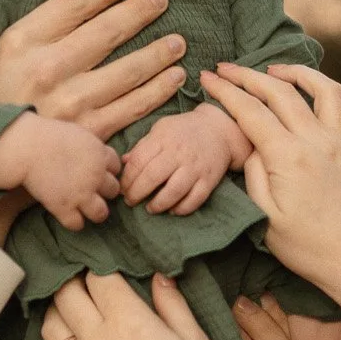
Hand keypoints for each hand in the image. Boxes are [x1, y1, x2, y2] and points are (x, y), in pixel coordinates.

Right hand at [0, 0, 188, 139]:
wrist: (2, 146)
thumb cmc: (11, 87)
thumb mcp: (14, 46)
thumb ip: (48, 19)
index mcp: (24, 41)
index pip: (74, 5)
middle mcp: (47, 70)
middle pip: (107, 32)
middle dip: (140, 11)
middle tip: (160, 0)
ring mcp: (71, 103)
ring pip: (129, 70)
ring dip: (159, 52)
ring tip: (178, 42)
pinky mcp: (90, 131)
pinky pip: (135, 106)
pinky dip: (160, 88)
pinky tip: (175, 76)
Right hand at [0, 115, 120, 230]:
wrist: (27, 147)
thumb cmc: (47, 135)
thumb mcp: (78, 133)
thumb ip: (90, 145)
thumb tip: (93, 152)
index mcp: (100, 154)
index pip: (116, 167)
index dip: (106, 171)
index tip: (96, 172)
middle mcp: (96, 175)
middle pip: (113, 190)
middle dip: (103, 191)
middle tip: (90, 190)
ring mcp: (82, 193)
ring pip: (101, 213)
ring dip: (95, 211)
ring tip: (85, 209)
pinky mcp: (64, 207)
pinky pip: (77, 224)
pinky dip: (73, 222)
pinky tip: (67, 215)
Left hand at [42, 273, 224, 339]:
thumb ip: (173, 304)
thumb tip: (158, 277)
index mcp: (128, 321)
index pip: (98, 277)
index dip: (102, 267)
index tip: (109, 269)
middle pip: (66, 294)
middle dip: (74, 282)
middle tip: (88, 284)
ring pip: (50, 326)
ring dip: (59, 311)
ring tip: (74, 311)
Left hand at [121, 108, 235, 214]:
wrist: (219, 129)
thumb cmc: (184, 130)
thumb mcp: (160, 129)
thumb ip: (142, 146)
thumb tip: (123, 162)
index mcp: (163, 139)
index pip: (139, 161)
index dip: (127, 178)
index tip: (122, 188)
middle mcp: (179, 154)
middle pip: (153, 177)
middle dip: (137, 193)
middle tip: (131, 201)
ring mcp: (195, 168)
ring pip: (174, 191)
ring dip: (158, 204)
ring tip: (150, 208)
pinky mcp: (209, 180)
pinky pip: (195, 199)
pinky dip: (182, 208)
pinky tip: (172, 210)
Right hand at [197, 64, 340, 291]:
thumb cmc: (308, 248)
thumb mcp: (264, 218)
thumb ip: (254, 174)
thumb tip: (254, 146)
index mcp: (289, 156)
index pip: (250, 111)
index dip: (226, 91)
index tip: (208, 79)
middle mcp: (319, 141)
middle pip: (282, 92)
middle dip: (250, 75)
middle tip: (228, 69)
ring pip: (327, 90)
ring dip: (301, 74)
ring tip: (279, 71)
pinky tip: (331, 95)